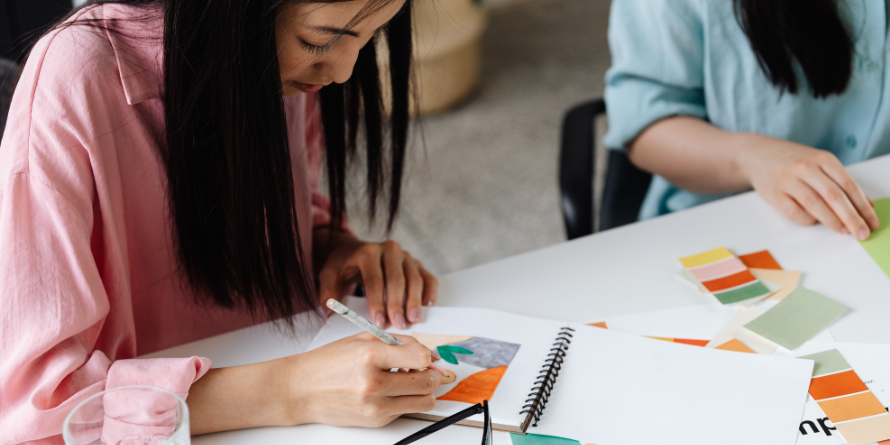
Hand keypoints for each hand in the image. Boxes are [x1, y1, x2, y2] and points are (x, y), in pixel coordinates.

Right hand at [286, 332, 442, 426]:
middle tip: (426, 369)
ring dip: (424, 391)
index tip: (425, 355)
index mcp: (370, 357)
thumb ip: (398, 343)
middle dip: (432, 374)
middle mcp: (374, 384)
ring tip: (410, 381)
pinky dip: (405, 400)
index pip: (419, 357)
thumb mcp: (362, 340)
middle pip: (427, 382)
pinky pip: (406, 410)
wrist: (301, 390)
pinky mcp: (376, 421)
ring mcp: (375, 406)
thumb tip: (428, 353)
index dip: (428, 355)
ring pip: (424, 401)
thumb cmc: (329, 362)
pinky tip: (391, 390)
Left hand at [314, 228, 437, 329]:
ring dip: (415, 300)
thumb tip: (330, 311)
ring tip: (413, 319)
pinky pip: (427, 276)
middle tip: (399, 325)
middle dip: (398, 304)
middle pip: (396, 279)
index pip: (374, 280)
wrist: (355, 249)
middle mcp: (389, 250)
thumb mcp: (329, 274)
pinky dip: (430, 291)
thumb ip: (327, 292)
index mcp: (367, 252)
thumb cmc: (344, 265)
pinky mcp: (416, 263)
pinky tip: (427, 305)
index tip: (379, 323)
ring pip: (414, 278)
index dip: (377, 303)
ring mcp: (405, 255)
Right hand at [738, 135, 878, 239]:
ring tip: (844, 232)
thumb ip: (841, 181)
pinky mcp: (775, 194)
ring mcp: (789, 181)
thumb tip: (866, 205)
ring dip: (832, 221)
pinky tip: (815, 221)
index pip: (848, 186)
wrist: (756, 154)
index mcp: (823, 159)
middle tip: (862, 233)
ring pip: (815, 205)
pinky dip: (808, 220)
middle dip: (852, 218)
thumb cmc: (792, 161)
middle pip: (834, 197)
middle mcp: (806, 168)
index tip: (871, 222)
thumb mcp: (819, 163)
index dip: (862, 207)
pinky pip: (795, 212)